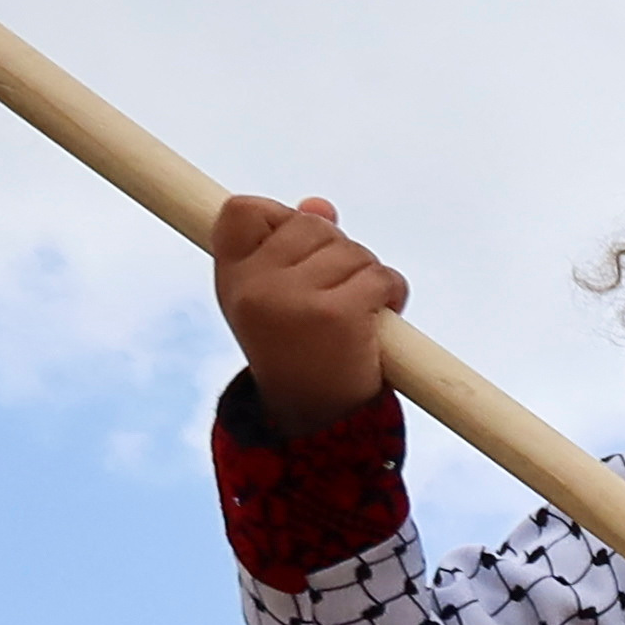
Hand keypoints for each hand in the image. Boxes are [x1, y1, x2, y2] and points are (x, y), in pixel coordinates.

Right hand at [210, 195, 406, 434]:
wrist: (313, 419)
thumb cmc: (298, 352)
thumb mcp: (277, 300)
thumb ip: (292, 249)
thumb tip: (321, 205)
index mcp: (232, 277)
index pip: (242, 210)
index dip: (279, 216)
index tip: (298, 247)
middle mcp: (255, 285)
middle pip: (312, 224)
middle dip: (338, 251)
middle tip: (337, 294)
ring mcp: (293, 299)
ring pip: (353, 250)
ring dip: (369, 275)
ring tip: (358, 313)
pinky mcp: (336, 315)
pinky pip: (380, 277)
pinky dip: (392, 292)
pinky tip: (381, 318)